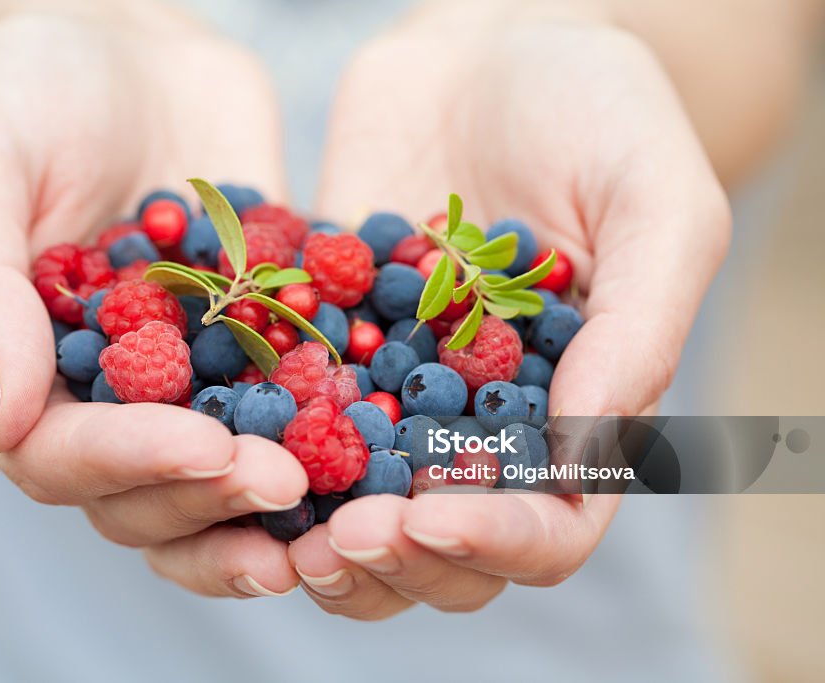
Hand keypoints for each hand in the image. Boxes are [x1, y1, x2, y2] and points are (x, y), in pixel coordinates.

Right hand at [0, 8, 305, 597]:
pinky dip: (333, 439)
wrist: (131, 55)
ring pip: (220, 482)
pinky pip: (294, 410)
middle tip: (286, 479)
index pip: (60, 456)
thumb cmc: (28, 96)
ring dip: (271, 505)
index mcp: (24, 375)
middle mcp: (105, 400)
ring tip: (335, 507)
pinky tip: (383, 447)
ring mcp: (190, 382)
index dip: (131, 463)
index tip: (205, 447)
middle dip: (214, 496)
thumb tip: (1, 424)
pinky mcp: (260, 351)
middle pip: (147, 493)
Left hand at [295, 2, 730, 618]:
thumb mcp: (656, 204)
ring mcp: (394, 388)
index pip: (546, 528)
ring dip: (314, 531)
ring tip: (271, 515)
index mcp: (573, 414)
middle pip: (440, 545)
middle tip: (337, 538)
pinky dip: (252, 438)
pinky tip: (215, 434)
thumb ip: (636, 330)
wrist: (488, 42)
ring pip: (354, 507)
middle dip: (391, 558)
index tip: (427, 520)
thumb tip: (582, 456)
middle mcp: (479, 421)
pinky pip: (284, 411)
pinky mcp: (324, 341)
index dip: (493, 545)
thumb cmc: (598, 110)